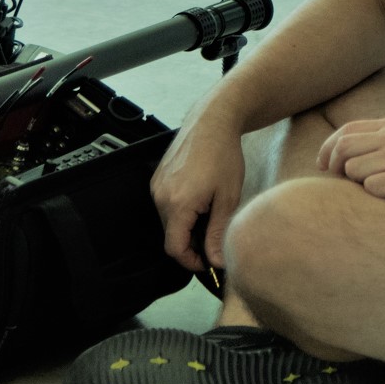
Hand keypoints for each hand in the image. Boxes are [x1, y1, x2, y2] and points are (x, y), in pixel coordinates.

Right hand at [150, 105, 244, 271]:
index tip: (208, 261)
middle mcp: (160, 196)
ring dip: (186, 226)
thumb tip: (216, 261)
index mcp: (177, 204)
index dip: (191, 261)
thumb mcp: (227, 198)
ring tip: (209, 212)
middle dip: (192, 243)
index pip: (175, 249)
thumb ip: (218, 233)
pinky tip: (200, 198)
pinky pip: (164, 205)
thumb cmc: (223, 154)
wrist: (211, 122)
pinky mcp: (157, 178)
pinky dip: (180, 211)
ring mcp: (156, 186)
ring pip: (167, 221)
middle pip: (170, 236)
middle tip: (214, 235)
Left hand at [317, 117, 384, 226]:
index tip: (321, 164)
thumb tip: (338, 153)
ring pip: (352, 169)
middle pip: (343, 147)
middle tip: (336, 182)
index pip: (347, 130)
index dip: (328, 148)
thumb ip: (381, 142)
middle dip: (333, 166)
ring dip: (358, 184)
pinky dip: (376, 196)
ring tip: (380, 190)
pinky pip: (369, 188)